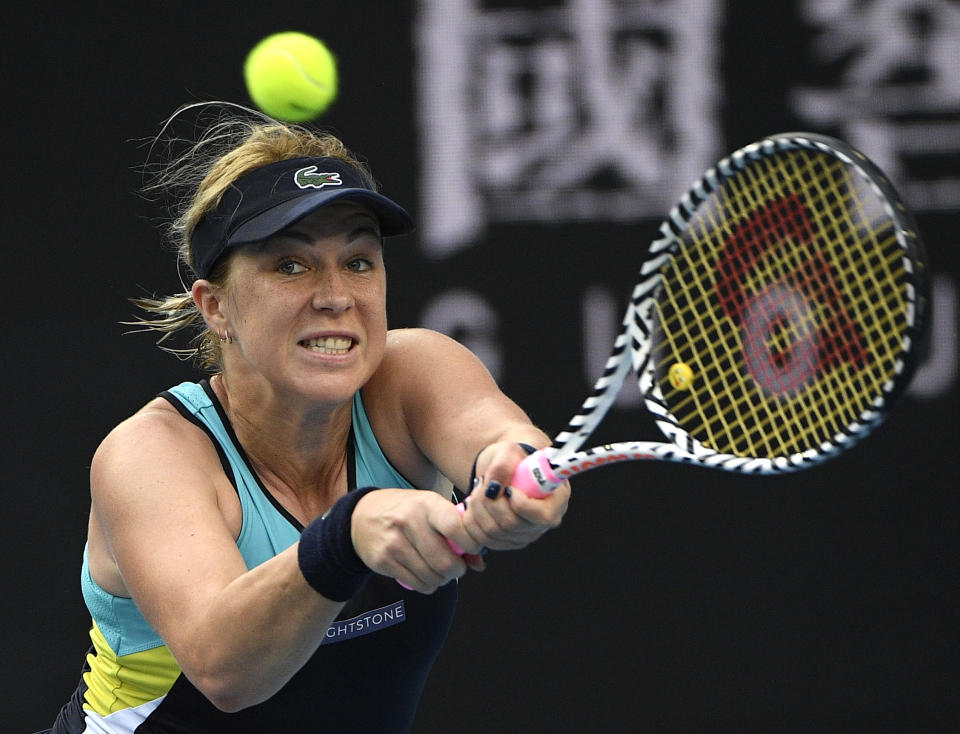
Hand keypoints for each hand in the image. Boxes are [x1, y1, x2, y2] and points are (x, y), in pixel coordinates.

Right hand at [350, 488, 483, 592]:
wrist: (363, 515)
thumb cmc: (408, 511)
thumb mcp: (432, 510)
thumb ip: (458, 532)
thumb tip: (479, 564)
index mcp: (427, 504)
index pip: (455, 527)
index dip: (471, 544)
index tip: (472, 548)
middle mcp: (409, 521)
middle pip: (445, 562)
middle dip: (457, 570)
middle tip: (456, 567)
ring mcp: (394, 542)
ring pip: (432, 577)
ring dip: (442, 580)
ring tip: (439, 571)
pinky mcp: (383, 560)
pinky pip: (416, 584)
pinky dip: (426, 585)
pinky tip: (424, 574)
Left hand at [461, 442, 569, 551]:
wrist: (504, 470)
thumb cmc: (514, 459)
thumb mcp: (510, 452)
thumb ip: (503, 465)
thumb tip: (493, 488)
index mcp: (556, 499)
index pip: (542, 516)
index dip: (520, 503)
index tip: (508, 487)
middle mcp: (543, 523)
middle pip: (511, 525)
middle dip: (490, 501)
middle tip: (484, 482)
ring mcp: (524, 535)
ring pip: (493, 532)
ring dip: (477, 508)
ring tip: (478, 489)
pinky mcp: (506, 542)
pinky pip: (482, 539)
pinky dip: (471, 520)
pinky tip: (473, 504)